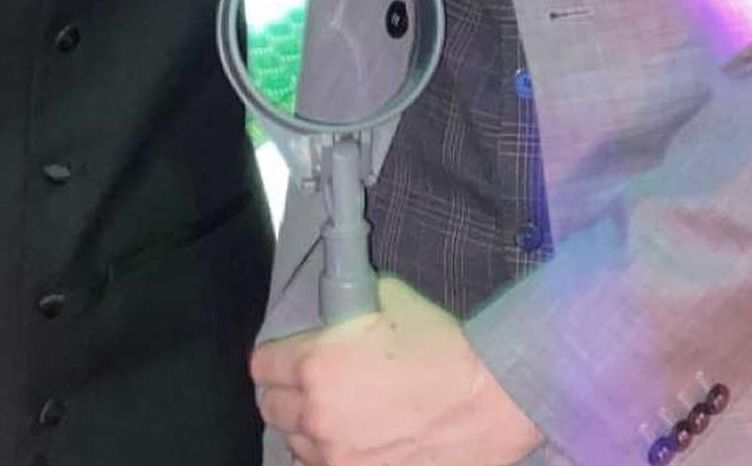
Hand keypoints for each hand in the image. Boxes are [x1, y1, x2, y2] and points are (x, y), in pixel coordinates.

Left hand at [250, 277, 542, 465]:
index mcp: (316, 365)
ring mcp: (336, 458)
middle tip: (308, 382)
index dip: (274, 357)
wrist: (489, 397)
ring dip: (305, 426)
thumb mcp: (387, 300)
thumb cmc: (441, 345)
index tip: (284, 356)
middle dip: (286, 391)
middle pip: (272, 407)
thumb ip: (345, 306)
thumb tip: (331, 303)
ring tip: (333, 413)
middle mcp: (317, 416)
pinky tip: (347, 441)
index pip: (262, 366)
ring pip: (294, 444)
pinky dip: (326, 456)